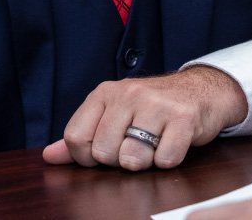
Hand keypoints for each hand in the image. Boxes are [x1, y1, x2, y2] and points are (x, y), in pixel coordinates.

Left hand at [42, 65, 247, 170]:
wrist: (202, 89)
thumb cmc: (153, 106)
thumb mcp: (115, 113)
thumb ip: (83, 134)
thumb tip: (49, 156)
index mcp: (106, 92)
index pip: (76, 138)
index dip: (89, 156)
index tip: (107, 149)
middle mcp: (129, 93)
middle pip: (104, 153)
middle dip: (120, 159)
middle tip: (137, 143)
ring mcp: (157, 104)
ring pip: (132, 159)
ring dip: (146, 161)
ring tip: (156, 143)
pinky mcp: (184, 117)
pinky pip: (165, 160)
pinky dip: (169, 159)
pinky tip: (173, 141)